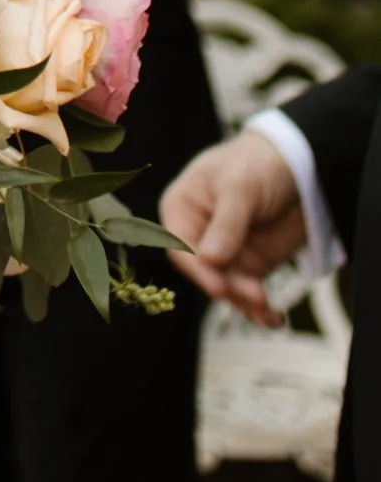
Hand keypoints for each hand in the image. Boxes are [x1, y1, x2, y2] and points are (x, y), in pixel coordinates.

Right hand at [160, 130, 306, 326]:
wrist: (301, 165)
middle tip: (254, 295)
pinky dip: (261, 308)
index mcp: (182, 208)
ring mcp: (225, 253)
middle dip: (228, 287)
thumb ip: (226, 222)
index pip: (180, 245)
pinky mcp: (250, 266)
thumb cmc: (258, 163)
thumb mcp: (240, 186)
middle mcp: (198, 234)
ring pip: (228, 287)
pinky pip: (249, 292)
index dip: (197, 268)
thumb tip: (209, 259)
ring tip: (266, 308)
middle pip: (205, 272)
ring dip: (245, 301)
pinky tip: (273, 318)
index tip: (219, 285)